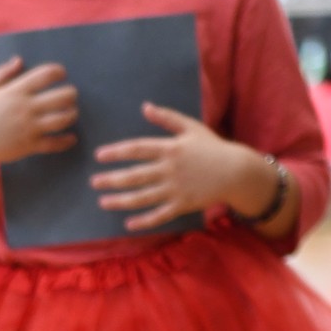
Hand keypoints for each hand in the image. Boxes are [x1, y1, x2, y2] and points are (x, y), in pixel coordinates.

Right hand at [0, 55, 77, 169]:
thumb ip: (3, 73)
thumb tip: (19, 61)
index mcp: (15, 91)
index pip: (46, 74)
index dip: (58, 71)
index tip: (62, 73)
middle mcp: (26, 108)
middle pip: (61, 97)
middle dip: (71, 94)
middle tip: (70, 95)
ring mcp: (28, 128)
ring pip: (62, 119)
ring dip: (71, 114)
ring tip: (71, 113)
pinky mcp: (28, 146)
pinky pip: (54, 144)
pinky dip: (66, 141)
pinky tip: (71, 138)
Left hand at [91, 104, 281, 233]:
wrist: (236, 171)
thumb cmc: (212, 147)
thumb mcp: (191, 127)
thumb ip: (167, 118)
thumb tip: (145, 107)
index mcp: (170, 149)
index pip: (137, 149)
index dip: (116, 152)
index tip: (99, 156)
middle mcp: (170, 170)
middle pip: (135, 176)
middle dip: (111, 179)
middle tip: (93, 182)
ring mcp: (175, 189)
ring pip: (143, 197)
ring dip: (120, 200)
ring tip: (102, 202)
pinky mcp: (182, 205)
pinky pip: (159, 215)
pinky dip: (144, 221)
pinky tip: (127, 224)